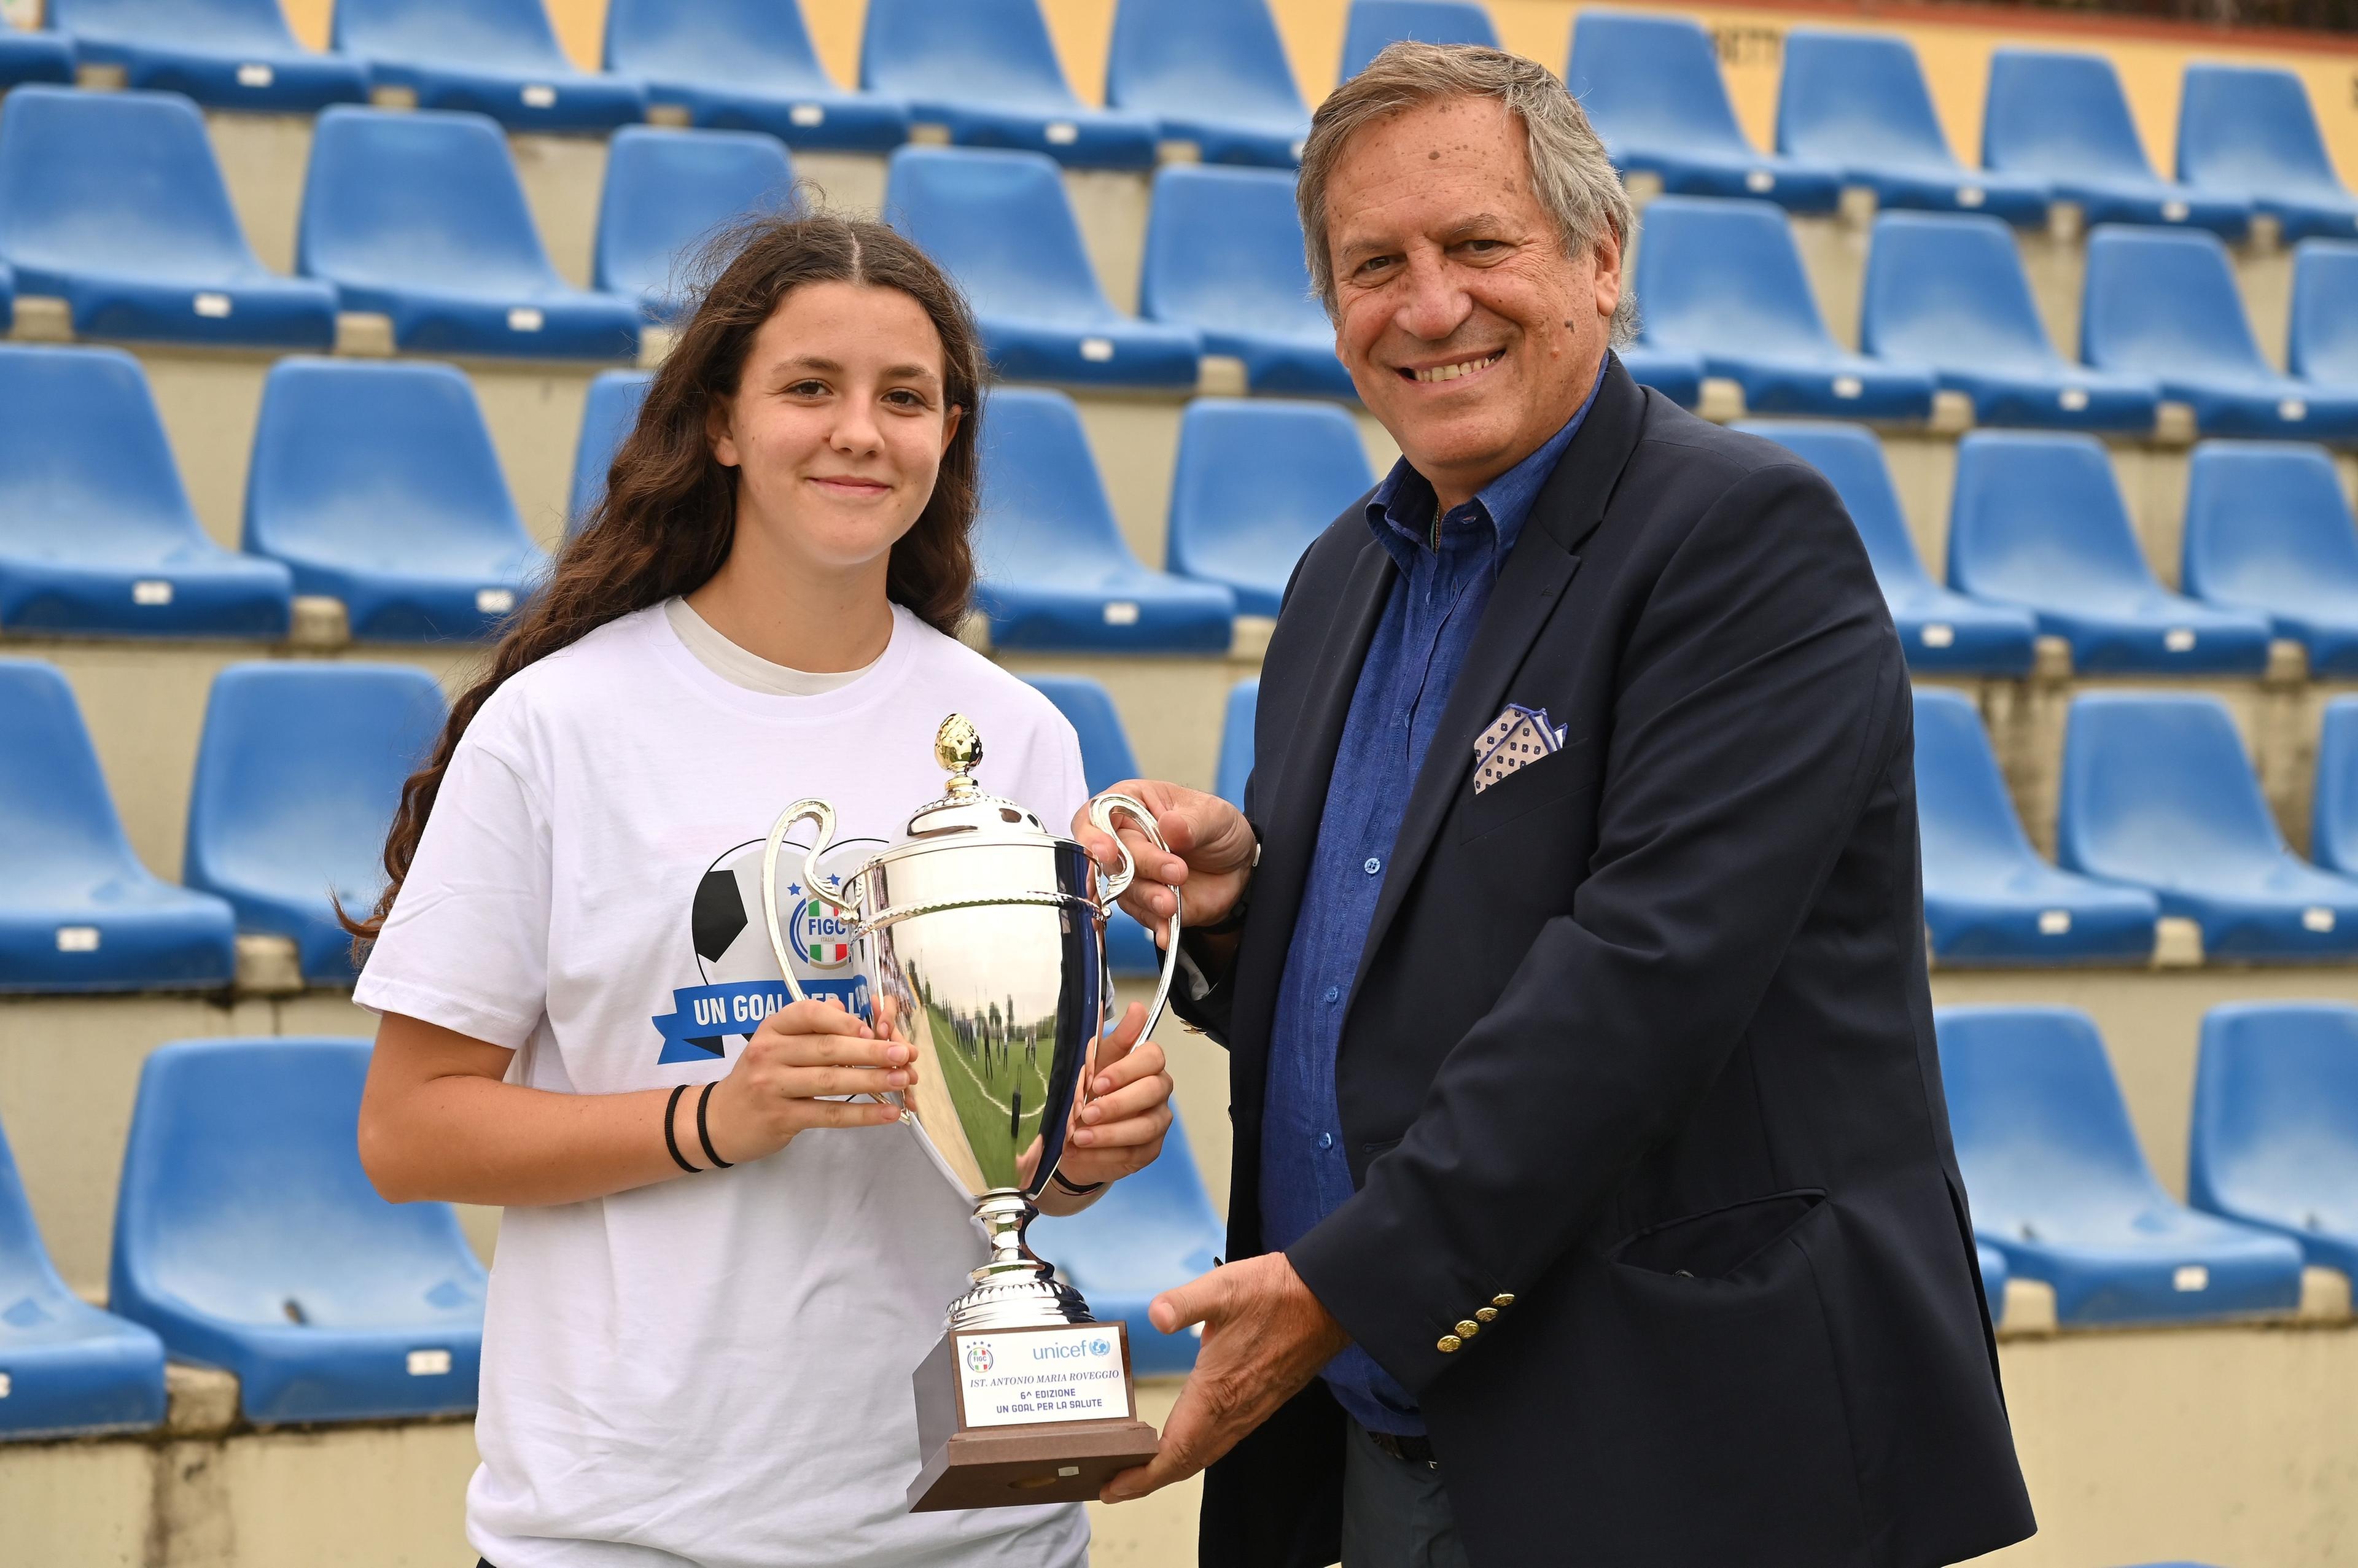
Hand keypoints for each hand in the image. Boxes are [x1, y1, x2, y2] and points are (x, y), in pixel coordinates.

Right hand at [697, 996, 917, 1164]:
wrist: (719, 1121)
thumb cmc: (758, 1077)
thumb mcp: (776, 1044)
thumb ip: (810, 1026)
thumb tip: (846, 1009)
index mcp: (772, 1029)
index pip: (809, 1014)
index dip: (844, 1020)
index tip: (875, 1030)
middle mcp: (770, 1054)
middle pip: (827, 1048)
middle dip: (872, 1051)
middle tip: (905, 1053)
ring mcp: (773, 1086)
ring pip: (830, 1081)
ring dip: (872, 1080)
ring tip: (903, 1079)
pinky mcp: (781, 1118)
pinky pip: (828, 1114)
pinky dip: (862, 1114)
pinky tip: (887, 1113)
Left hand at [1053, 1002, 1173, 1190]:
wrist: (1076, 1136)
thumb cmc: (1088, 1092)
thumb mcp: (1094, 1063)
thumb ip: (1114, 1038)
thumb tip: (1137, 1007)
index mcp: (1146, 1064)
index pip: (1153, 1057)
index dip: (1126, 1069)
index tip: (1097, 1082)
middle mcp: (1158, 1091)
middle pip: (1152, 1091)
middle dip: (1117, 1104)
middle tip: (1086, 1113)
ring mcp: (1158, 1122)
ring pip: (1146, 1126)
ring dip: (1109, 1133)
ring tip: (1079, 1137)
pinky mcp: (1150, 1150)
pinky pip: (1134, 1153)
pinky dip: (1105, 1153)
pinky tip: (1083, 1151)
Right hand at [1074, 780, 1257, 940]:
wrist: (1240, 868)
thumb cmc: (1220, 829)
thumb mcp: (1216, 816)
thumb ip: (1192, 822)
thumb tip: (1169, 825)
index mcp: (1133, 804)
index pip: (1096, 816)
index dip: (1094, 835)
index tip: (1109, 851)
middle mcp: (1125, 840)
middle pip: (1111, 858)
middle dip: (1143, 867)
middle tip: (1177, 871)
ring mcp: (1133, 875)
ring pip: (1123, 890)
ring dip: (1148, 898)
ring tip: (1172, 903)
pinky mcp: (1145, 903)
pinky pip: (1143, 917)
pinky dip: (1156, 925)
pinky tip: (1167, 933)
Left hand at [1100, 1253, 1349, 1502]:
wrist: (1328, 1300)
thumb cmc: (1276, 1293)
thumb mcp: (1224, 1288)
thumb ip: (1184, 1303)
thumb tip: (1156, 1316)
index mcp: (1217, 1392)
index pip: (1175, 1452)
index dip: (1142, 1477)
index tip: (1112, 1489)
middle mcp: (1233, 1412)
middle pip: (1187, 1462)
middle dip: (1148, 1480)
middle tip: (1113, 1486)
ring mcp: (1250, 1410)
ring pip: (1206, 1453)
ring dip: (1172, 1466)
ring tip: (1140, 1468)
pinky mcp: (1261, 1401)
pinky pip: (1222, 1440)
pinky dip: (1195, 1450)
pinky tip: (1184, 1437)